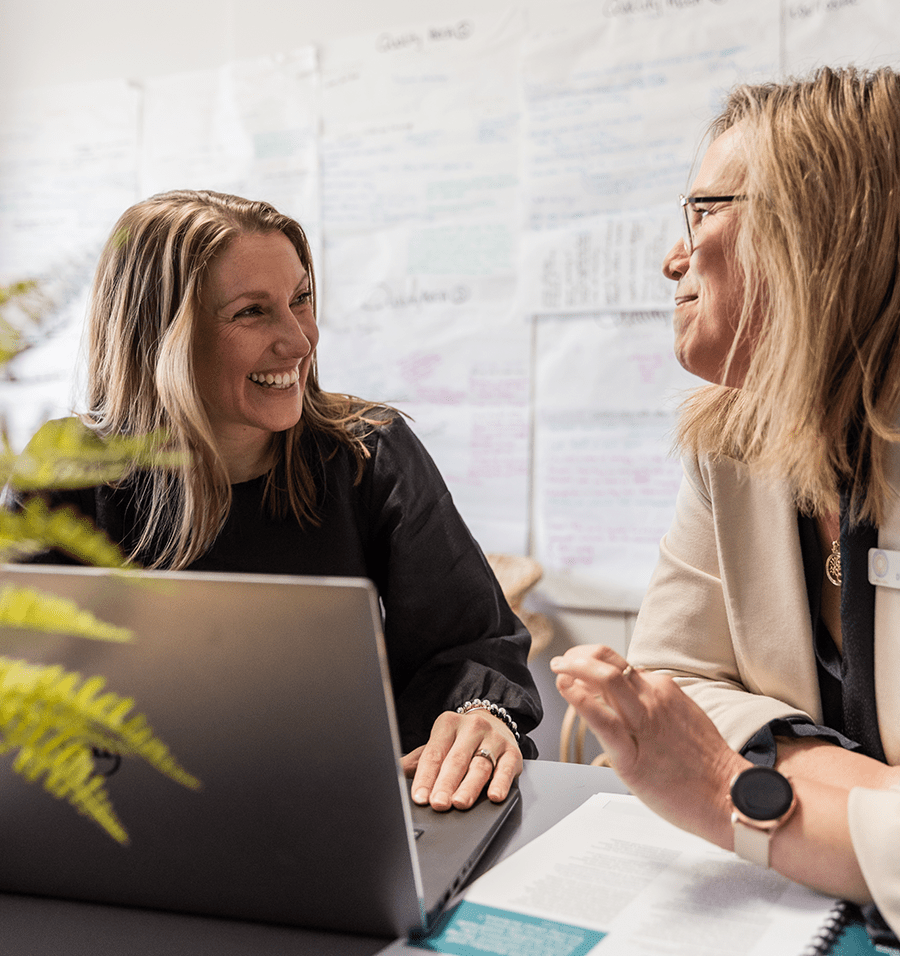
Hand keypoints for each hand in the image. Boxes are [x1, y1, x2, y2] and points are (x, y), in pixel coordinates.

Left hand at [402, 709, 522, 810]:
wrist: (495, 722)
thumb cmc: (460, 741)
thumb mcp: (438, 744)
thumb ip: (417, 761)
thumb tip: (393, 773)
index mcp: (448, 724)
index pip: (434, 753)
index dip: (425, 777)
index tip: (419, 797)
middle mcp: (472, 728)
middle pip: (456, 760)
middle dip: (446, 784)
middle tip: (438, 803)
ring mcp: (494, 739)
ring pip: (480, 766)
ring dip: (469, 786)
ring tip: (460, 803)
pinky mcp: (513, 752)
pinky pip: (506, 769)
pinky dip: (501, 783)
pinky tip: (494, 795)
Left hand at [551, 644, 748, 849]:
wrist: (728, 796)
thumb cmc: (706, 765)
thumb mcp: (684, 716)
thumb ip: (657, 702)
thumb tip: (631, 695)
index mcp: (664, 690)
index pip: (621, 664)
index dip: (594, 660)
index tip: (579, 663)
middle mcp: (653, 700)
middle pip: (609, 663)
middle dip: (578, 656)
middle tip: (562, 661)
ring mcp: (643, 725)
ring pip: (605, 680)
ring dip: (574, 668)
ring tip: (558, 669)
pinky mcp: (632, 756)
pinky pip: (602, 720)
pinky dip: (579, 699)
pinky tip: (565, 688)